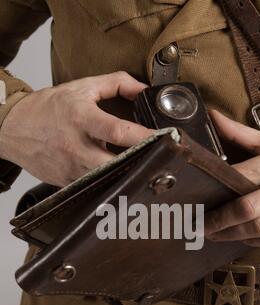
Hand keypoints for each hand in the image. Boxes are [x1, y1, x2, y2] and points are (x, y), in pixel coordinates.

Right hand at [0, 72, 153, 186]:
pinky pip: (94, 186)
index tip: (165, 138)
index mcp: (81, 119)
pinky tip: (116, 175)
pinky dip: (108, 182)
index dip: (144, 137)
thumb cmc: (47, 108)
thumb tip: (144, 90)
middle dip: (140, 163)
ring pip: (107, 180)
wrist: (14, 127)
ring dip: (125, 175)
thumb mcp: (81, 87)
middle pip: (116, 163)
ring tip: (140, 168)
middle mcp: (76, 146)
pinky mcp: (68, 182)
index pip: (118, 131)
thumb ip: (116, 84)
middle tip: (158, 161)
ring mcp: (72, 168)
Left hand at [205, 110, 259, 246]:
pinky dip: (255, 242)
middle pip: (247, 208)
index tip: (198, 198)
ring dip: (232, 234)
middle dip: (219, 220)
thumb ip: (241, 134)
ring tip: (212, 235)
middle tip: (198, 226)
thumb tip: (212, 117)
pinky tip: (240, 239)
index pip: (242, 176)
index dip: (217, 188)